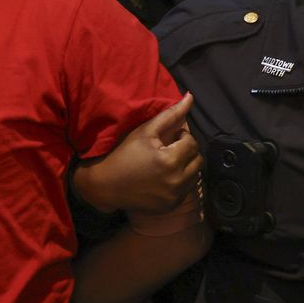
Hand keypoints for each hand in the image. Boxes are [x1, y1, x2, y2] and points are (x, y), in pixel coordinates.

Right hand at [73, 93, 202, 213]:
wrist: (106, 186)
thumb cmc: (124, 154)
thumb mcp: (145, 132)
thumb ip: (170, 115)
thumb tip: (190, 97)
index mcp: (170, 160)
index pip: (192, 143)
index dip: (180, 137)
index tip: (166, 139)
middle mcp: (176, 181)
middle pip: (197, 159)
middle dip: (186, 151)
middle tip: (169, 149)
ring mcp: (174, 196)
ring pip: (195, 174)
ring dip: (186, 166)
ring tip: (168, 162)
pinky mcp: (171, 205)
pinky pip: (187, 189)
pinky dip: (180, 181)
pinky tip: (164, 176)